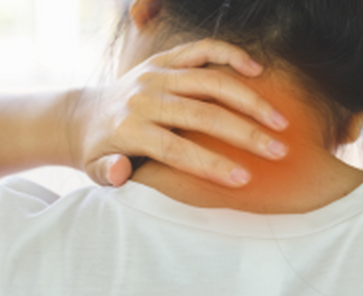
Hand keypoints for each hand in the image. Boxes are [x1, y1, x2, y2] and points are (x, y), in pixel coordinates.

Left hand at [76, 39, 288, 187]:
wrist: (83, 114)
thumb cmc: (96, 148)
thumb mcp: (93, 168)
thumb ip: (107, 172)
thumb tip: (121, 172)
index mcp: (129, 128)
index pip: (176, 150)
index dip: (210, 165)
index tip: (243, 179)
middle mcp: (144, 98)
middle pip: (202, 115)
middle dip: (244, 134)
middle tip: (278, 151)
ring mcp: (155, 74)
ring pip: (210, 81)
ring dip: (249, 100)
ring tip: (280, 121)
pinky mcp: (163, 59)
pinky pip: (201, 49)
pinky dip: (230, 55)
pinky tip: (257, 71)